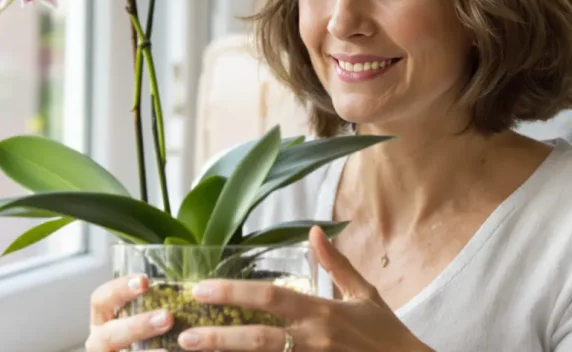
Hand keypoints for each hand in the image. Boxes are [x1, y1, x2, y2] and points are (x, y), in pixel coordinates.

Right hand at [86, 274, 173, 351]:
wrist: (154, 349)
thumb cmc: (145, 336)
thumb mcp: (143, 320)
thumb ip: (156, 308)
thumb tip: (192, 291)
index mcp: (103, 321)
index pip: (101, 300)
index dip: (119, 289)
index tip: (144, 281)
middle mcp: (99, 342)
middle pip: (109, 334)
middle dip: (137, 326)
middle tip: (167, 317)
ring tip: (168, 350)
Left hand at [175, 227, 431, 350]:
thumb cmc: (388, 335)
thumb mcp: (365, 295)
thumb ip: (336, 264)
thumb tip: (314, 231)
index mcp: (323, 312)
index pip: (271, 298)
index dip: (234, 293)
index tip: (201, 289)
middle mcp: (316, 340)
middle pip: (259, 338)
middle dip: (219, 336)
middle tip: (183, 334)